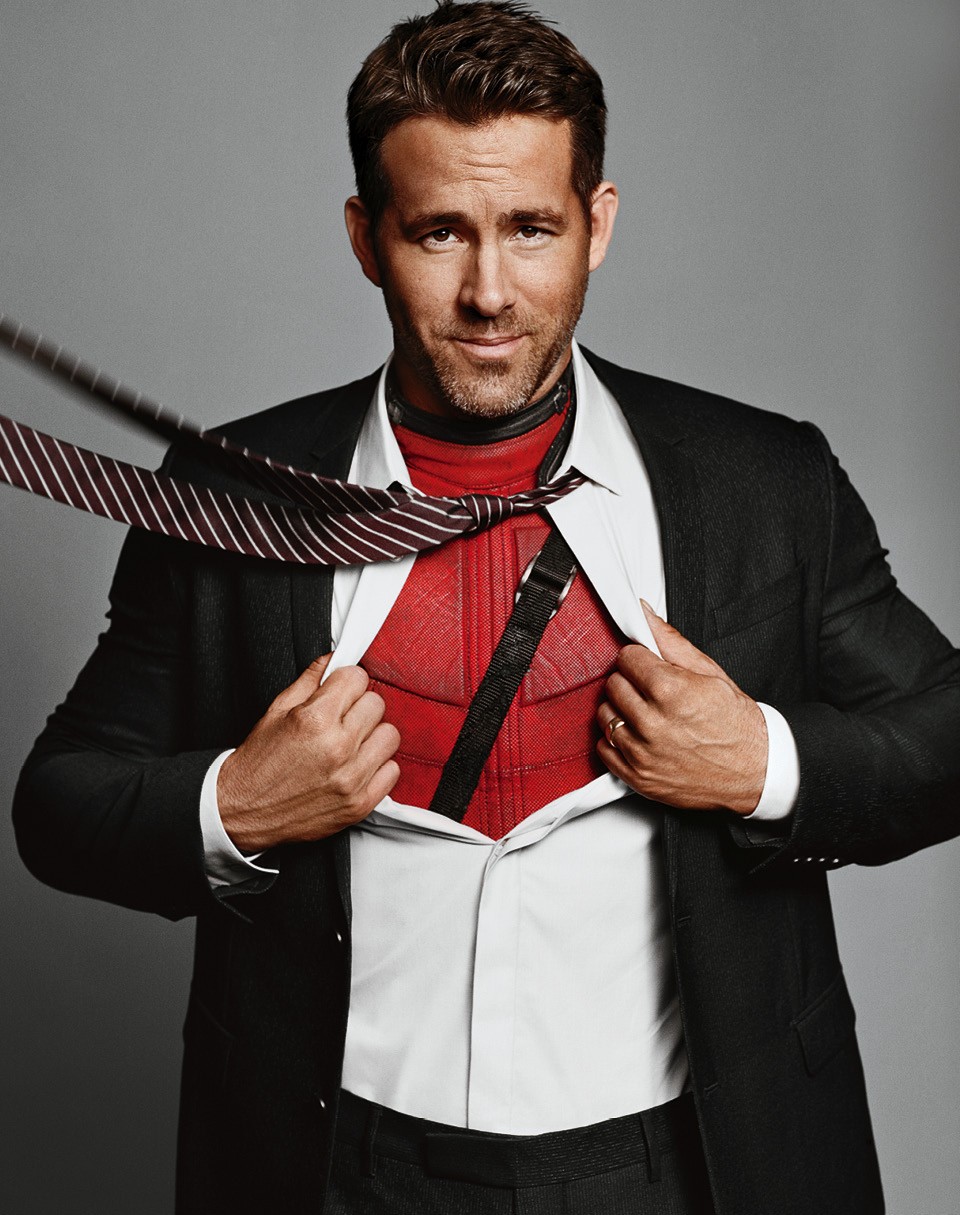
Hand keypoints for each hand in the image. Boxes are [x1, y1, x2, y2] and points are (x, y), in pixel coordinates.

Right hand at [217, 654, 400, 850]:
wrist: (243, 810)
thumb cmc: (258, 762)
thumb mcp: (276, 711)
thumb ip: (309, 681)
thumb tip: (332, 659)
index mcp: (315, 720)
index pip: (357, 678)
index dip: (347, 682)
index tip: (341, 690)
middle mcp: (337, 747)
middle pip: (376, 703)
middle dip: (359, 705)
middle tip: (342, 717)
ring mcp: (351, 778)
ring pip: (390, 735)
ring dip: (373, 735)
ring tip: (352, 742)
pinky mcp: (359, 803)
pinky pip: (392, 771)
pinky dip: (378, 766)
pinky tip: (357, 765)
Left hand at [597, 602, 766, 815]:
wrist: (756, 772)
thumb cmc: (737, 725)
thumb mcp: (711, 673)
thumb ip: (671, 641)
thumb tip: (644, 614)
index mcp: (670, 691)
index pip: (626, 658)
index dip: (640, 659)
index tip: (649, 667)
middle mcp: (652, 723)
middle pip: (613, 684)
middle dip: (630, 682)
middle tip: (652, 691)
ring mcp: (643, 753)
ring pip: (605, 715)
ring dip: (621, 710)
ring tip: (647, 714)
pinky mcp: (638, 777)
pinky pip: (604, 748)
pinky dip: (617, 740)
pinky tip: (640, 736)